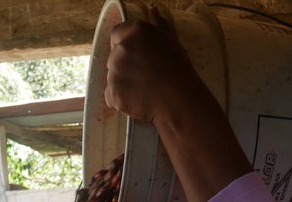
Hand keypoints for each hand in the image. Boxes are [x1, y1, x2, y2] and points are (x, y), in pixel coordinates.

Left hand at [105, 7, 202, 123]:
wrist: (177, 99)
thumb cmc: (178, 70)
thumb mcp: (172, 41)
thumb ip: (159, 24)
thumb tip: (152, 9)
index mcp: (135, 33)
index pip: (116, 34)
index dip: (124, 45)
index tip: (136, 56)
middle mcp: (121, 49)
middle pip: (114, 57)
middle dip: (125, 66)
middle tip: (144, 76)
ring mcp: (114, 72)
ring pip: (113, 77)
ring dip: (123, 83)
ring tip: (143, 90)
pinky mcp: (112, 93)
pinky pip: (112, 96)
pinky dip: (121, 100)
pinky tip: (138, 101)